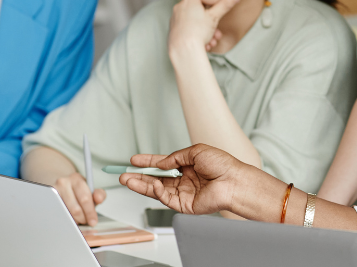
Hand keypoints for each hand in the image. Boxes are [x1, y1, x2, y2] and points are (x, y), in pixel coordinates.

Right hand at [52, 172, 106, 225]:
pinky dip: (64, 219)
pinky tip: (68, 218)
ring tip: (77, 219)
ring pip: (65, 213)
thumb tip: (99, 199)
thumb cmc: (77, 190)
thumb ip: (99, 194)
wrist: (61, 185)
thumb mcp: (90, 189)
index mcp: (76, 179)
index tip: (93, 221)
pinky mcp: (46, 199)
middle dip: (82, 218)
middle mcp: (63, 183)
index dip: (90, 212)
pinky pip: (57, 214)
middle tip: (86, 221)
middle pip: (75, 208)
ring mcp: (53, 191)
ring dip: (73, 220)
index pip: (85, 198)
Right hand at [118, 144, 240, 215]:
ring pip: (157, 190)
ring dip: (141, 185)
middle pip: (156, 179)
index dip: (148, 162)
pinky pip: (166, 198)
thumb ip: (176, 157)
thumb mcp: (196, 151)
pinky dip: (156, 191)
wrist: (233, 181)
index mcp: (188, 166)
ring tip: (127, 180)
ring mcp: (183, 193)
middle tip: (124, 174)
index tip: (134, 160)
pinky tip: (150, 184)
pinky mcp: (184, 205)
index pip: (163, 164)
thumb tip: (161, 163)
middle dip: (139, 176)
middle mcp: (184, 180)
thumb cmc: (222, 165)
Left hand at [168, 0, 242, 60]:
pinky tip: (205, 45)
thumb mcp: (215, 16)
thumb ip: (226, 4)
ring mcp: (175, 19)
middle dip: (210, 22)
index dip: (208, 2)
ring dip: (206, 31)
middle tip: (216, 30)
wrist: (184, 50)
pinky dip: (197, 36)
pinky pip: (188, 30)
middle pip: (198, 11)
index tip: (214, 9)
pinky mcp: (174, 30)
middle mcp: (179, 7)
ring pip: (194, 22)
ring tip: (212, 40)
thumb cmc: (198, 32)